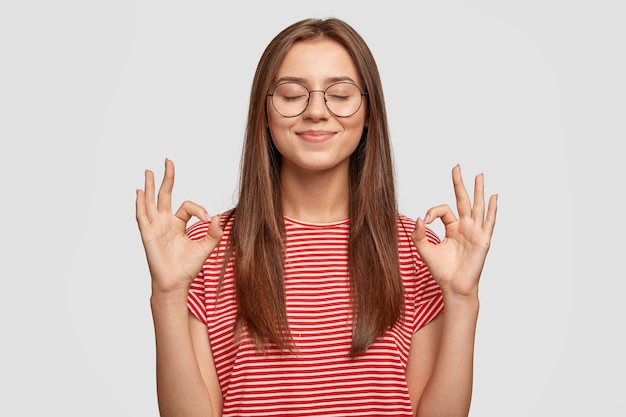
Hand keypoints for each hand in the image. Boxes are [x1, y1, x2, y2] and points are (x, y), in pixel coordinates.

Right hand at [135, 159, 222, 294]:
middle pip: (164, 195)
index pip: (187, 206)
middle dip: (167, 178)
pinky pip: (142, 216)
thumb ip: (214, 233)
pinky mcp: (148, 234)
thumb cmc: (187, 268)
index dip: (200, 210)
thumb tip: (220, 217)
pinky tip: (139, 192)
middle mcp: (165, 222)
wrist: (176, 283)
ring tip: (148, 171)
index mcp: (178, 224)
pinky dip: (140, 204)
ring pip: (151, 202)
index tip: (209, 220)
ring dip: (149, 186)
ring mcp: (155, 227)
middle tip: (168, 161)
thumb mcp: (206, 247)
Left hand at [411, 165, 497, 297]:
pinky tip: (494, 197)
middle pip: (462, 200)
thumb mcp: (425, 250)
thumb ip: (419, 234)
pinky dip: (492, 209)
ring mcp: (475, 232)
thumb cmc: (442, 271)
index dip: (433, 211)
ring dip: (478, 190)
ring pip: (477, 206)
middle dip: (459, 183)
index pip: (444, 210)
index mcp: (452, 228)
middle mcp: (465, 227)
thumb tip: (419, 218)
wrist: (453, 286)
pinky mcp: (483, 239)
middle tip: (456, 167)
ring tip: (479, 175)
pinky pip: (489, 221)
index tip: (425, 220)